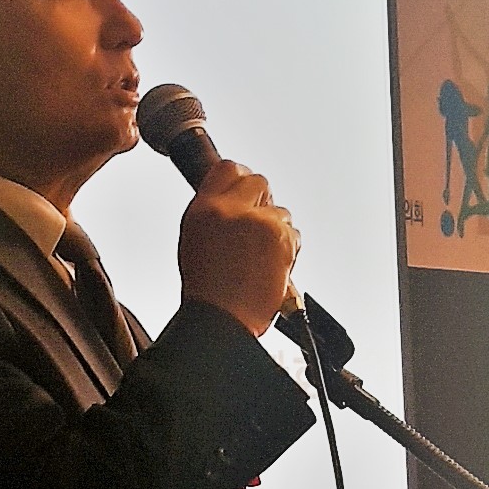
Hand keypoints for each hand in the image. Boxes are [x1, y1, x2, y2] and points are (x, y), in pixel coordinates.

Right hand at [178, 159, 300, 336]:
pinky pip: (294, 232)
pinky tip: (270, 265)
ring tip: (258, 256)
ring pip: (280, 210)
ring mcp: (260, 223)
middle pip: (258, 182)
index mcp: (205, 209)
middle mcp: (232, 210)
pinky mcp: (282, 239)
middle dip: (261, 202)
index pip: (228, 169)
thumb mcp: (195, 239)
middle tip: (255, 226)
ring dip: (275, 229)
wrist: (223, 319)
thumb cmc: (208, 291)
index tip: (244, 189)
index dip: (240, 179)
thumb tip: (231, 199)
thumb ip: (213, 212)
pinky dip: (287, 248)